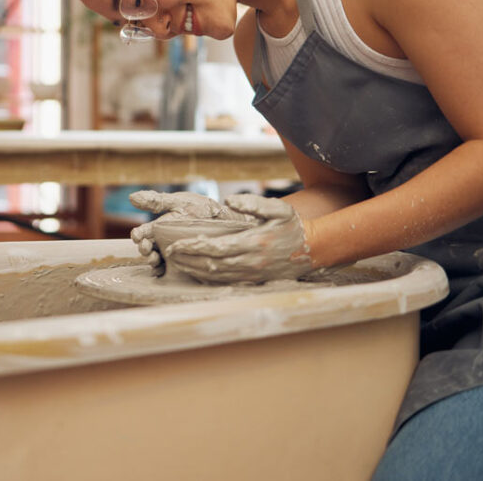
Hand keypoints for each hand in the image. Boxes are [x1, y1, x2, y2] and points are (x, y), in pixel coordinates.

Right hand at [129, 190, 251, 273]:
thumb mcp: (179, 202)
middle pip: (147, 249)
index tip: (137, 236)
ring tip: (155, 259)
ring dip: (152, 262)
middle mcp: (163, 242)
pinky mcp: (184, 263)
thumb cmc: (201, 208)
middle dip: (144, 250)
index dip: (138, 235)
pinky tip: (164, 271)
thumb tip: (132, 196)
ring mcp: (173, 254)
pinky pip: (170, 271)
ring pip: (157, 261)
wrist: (225, 220)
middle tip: (146, 248)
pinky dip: (164, 273)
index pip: (143, 233)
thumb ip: (157, 201)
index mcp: (159, 227)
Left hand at [164, 194, 314, 283]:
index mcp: (253, 243)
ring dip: (194, 270)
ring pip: (216, 275)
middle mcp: (250, 261)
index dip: (192, 247)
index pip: (215, 247)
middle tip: (169, 254)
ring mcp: (251, 273)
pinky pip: (226, 281)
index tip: (176, 244)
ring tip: (177, 262)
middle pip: (210, 264)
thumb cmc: (293, 226)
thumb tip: (228, 200)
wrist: (313, 249)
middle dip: (187, 259)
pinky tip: (196, 273)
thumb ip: (252, 203)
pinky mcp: (253, 280)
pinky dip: (208, 278)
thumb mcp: (278, 208)